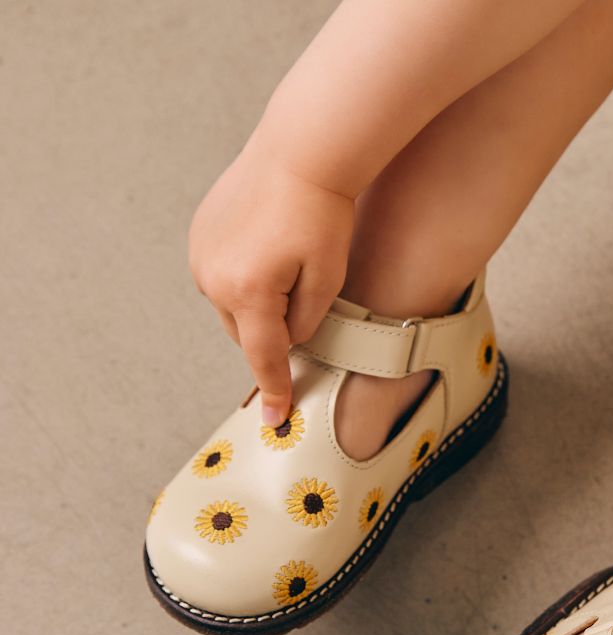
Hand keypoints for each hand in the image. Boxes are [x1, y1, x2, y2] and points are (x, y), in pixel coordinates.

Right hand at [188, 134, 354, 425]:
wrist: (300, 152)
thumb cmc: (323, 213)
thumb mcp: (327, 279)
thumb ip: (306, 322)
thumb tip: (287, 343)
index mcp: (250, 293)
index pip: (265, 357)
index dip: (274, 389)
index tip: (275, 420)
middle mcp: (214, 278)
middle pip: (246, 334)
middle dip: (273, 333)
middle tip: (303, 304)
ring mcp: (201, 255)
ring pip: (232, 307)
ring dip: (256, 306)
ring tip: (287, 270)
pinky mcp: (199, 236)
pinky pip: (220, 278)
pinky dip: (243, 280)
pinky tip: (268, 255)